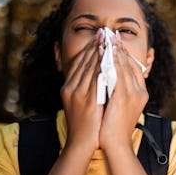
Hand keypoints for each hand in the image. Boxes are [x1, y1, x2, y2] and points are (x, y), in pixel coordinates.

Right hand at [60, 30, 103, 151]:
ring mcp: (77, 94)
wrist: (81, 143)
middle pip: (83, 61)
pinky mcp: (87, 100)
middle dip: (94, 46)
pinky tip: (108, 57)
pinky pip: (96, 78)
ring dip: (99, 52)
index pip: (78, 63)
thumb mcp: (79, 103)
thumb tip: (96, 73)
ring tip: (107, 39)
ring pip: (89, 67)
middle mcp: (70, 88)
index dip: (87, 49)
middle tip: (103, 32)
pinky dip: (101, 66)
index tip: (96, 37)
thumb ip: (84, 88)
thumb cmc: (84, 124)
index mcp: (67, 88)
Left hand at [99, 33, 148, 149]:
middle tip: (111, 33)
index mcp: (140, 93)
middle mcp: (140, 91)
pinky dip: (111, 61)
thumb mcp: (120, 106)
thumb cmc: (114, 127)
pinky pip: (117, 73)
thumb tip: (110, 77)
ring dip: (115, 50)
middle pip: (130, 63)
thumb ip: (118, 91)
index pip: (134, 67)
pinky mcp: (124, 97)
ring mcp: (133, 94)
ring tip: (107, 37)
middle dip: (119, 47)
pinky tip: (105, 52)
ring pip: (124, 66)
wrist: (116, 145)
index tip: (116, 41)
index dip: (124, 53)